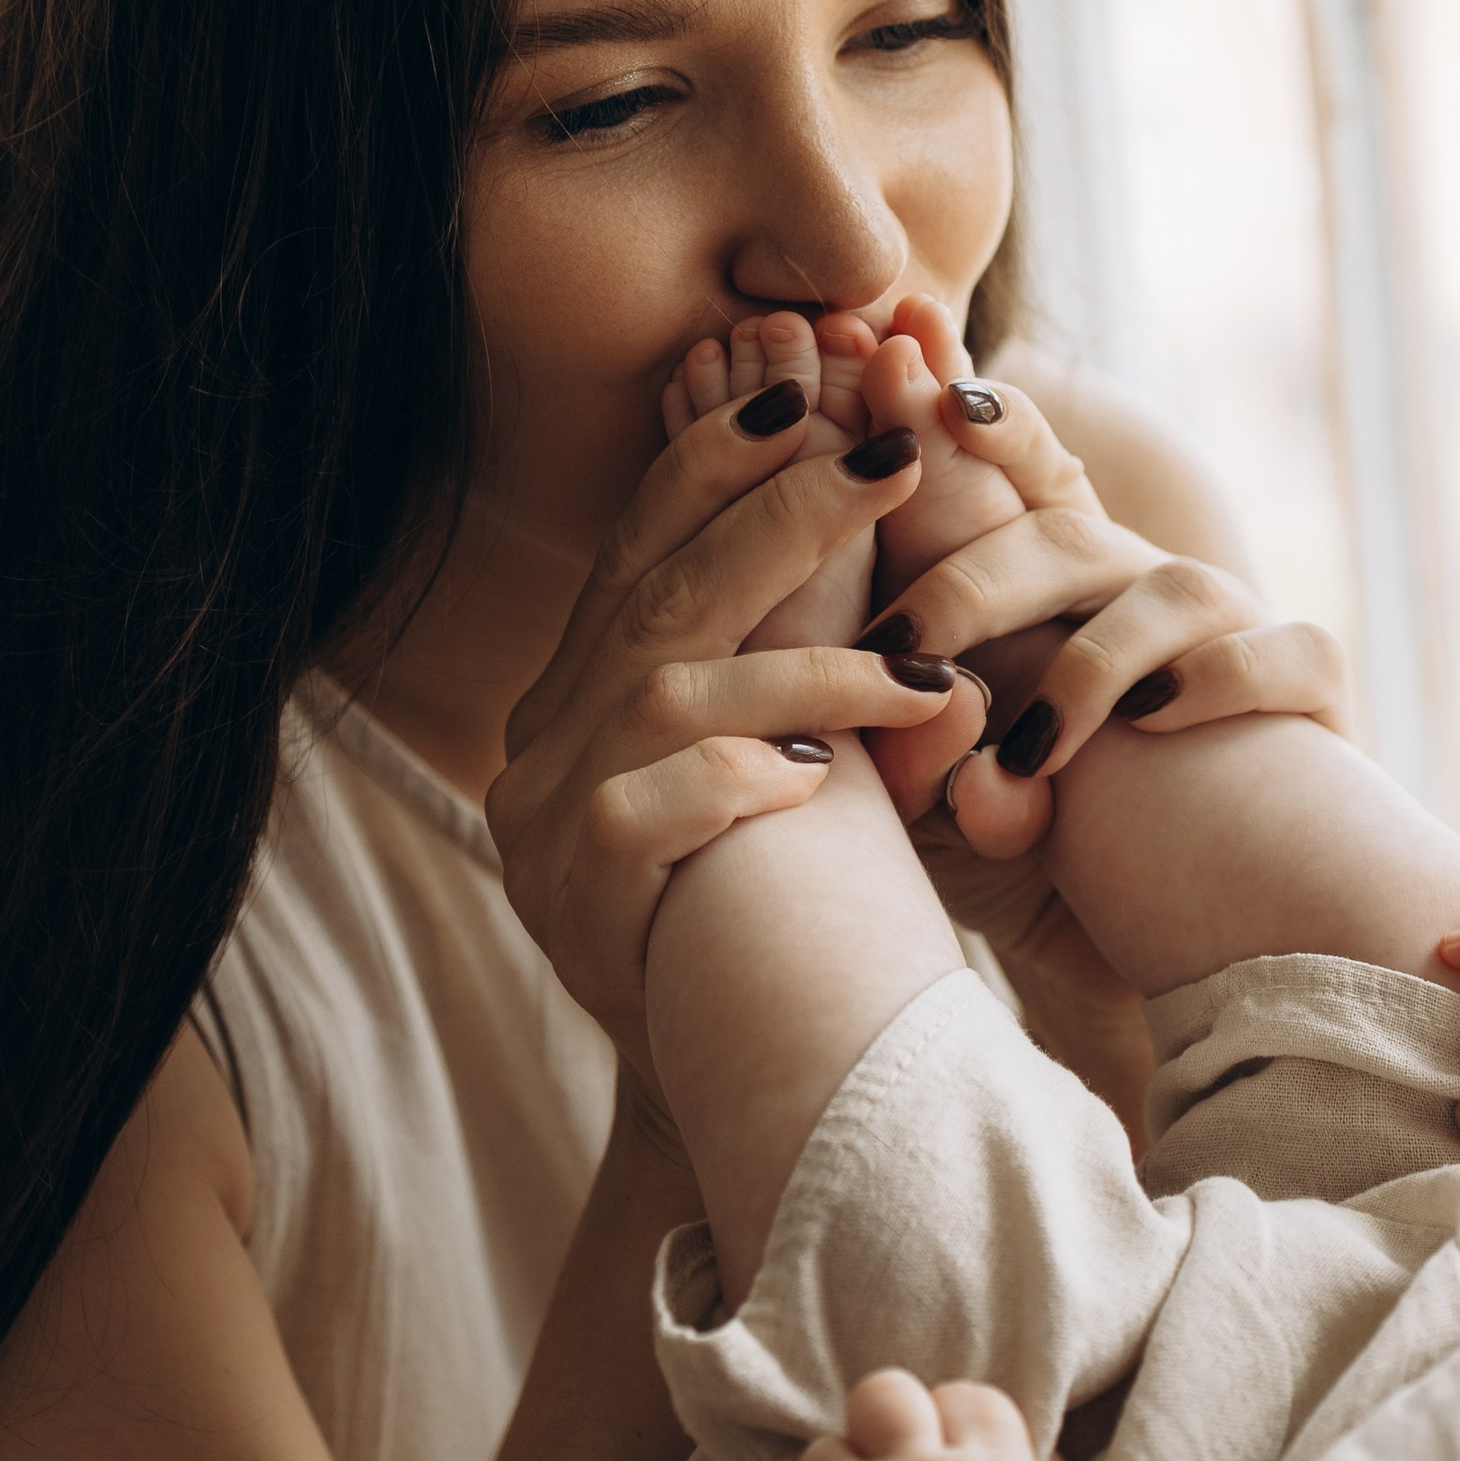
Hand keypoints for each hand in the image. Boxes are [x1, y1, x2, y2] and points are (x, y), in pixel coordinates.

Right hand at [487, 387, 962, 1079]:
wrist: (735, 1072)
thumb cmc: (774, 890)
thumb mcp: (782, 746)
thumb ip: (789, 639)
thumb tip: (869, 482)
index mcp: (586, 681)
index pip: (643, 542)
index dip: (713, 459)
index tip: (798, 388)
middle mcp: (551, 734)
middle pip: (664, 596)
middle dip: (778, 520)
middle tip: (885, 466)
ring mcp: (547, 819)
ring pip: (669, 697)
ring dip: (801, 672)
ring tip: (913, 680)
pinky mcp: (572, 901)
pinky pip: (641, 814)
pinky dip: (729, 782)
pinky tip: (804, 780)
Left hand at [843, 369, 1350, 854]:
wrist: (1178, 938)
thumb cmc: (1047, 858)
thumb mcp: (946, 804)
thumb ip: (917, 753)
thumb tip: (942, 708)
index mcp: (1050, 582)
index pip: (1000, 474)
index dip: (949, 411)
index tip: (890, 354)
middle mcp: (1138, 584)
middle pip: (1060, 538)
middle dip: (973, 583)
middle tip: (896, 649)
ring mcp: (1231, 627)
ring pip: (1166, 592)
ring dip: (1087, 674)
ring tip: (1029, 756)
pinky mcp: (1309, 687)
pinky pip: (1276, 655)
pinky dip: (1217, 684)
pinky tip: (1160, 725)